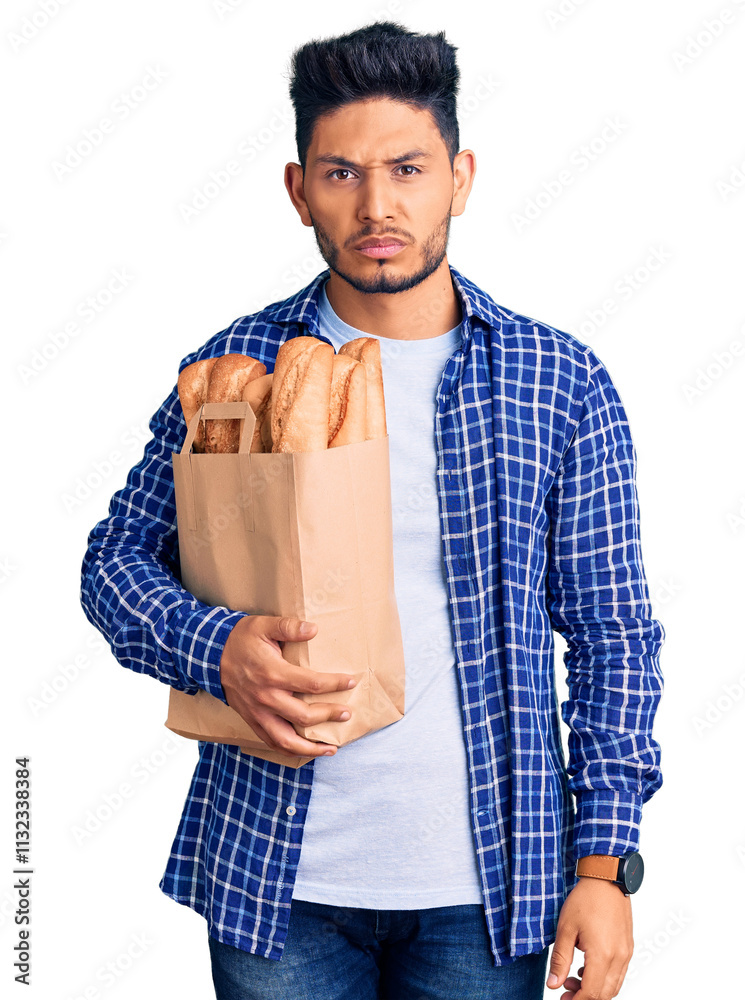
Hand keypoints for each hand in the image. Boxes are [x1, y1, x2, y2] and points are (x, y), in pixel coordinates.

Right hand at [219, 615, 355, 756]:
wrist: (210, 656)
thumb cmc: (241, 639)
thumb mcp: (263, 625)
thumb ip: (288, 627)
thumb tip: (313, 629)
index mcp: (273, 673)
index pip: (312, 683)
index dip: (335, 684)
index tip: (351, 682)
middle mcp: (266, 698)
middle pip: (304, 715)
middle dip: (329, 716)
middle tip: (347, 714)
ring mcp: (258, 713)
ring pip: (287, 740)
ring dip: (311, 747)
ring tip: (331, 748)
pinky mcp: (252, 720)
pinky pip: (272, 742)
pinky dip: (290, 750)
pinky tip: (306, 750)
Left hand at [546, 877, 632, 998]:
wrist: (605, 879)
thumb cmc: (585, 900)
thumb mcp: (566, 929)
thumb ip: (560, 960)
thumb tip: (553, 984)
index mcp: (603, 955)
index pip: (592, 993)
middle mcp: (619, 957)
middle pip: (605, 994)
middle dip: (585, 998)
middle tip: (565, 991)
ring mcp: (626, 953)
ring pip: (613, 986)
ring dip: (595, 990)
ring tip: (573, 979)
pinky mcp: (628, 947)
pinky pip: (619, 973)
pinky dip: (604, 979)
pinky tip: (586, 969)